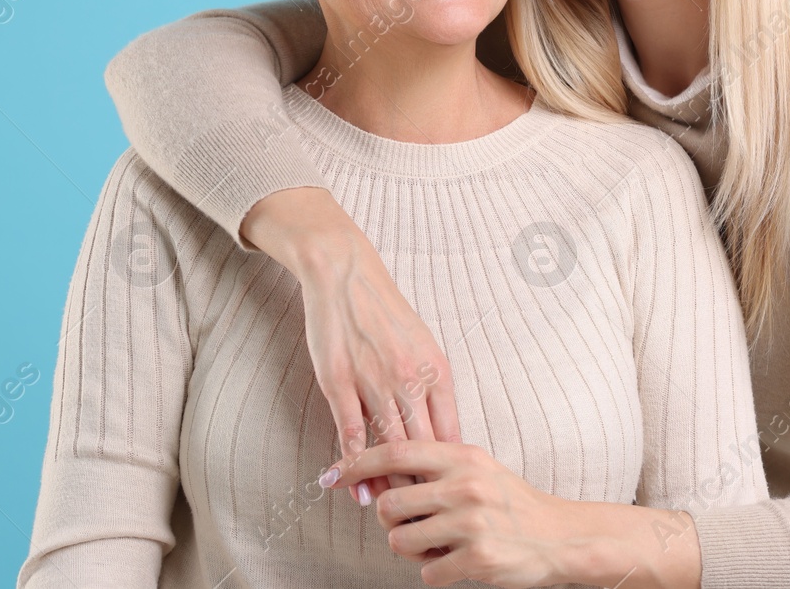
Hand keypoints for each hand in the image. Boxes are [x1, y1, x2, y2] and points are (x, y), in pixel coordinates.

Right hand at [243, 187, 461, 499]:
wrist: (347, 276)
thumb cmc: (386, 314)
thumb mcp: (423, 346)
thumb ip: (432, 386)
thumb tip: (440, 430)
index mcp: (437, 370)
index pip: (449, 432)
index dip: (448, 468)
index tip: (447, 492)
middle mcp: (411, 378)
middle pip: (422, 445)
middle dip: (422, 482)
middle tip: (422, 513)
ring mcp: (374, 382)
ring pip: (387, 445)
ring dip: (388, 481)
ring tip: (388, 509)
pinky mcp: (340, 383)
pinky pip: (351, 432)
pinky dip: (355, 463)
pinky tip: (356, 486)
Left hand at [321, 440, 569, 587]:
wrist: (561, 537)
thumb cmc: (512, 504)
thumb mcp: (479, 470)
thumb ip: (436, 467)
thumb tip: (380, 474)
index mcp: (463, 457)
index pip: (396, 452)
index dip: (357, 462)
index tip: (330, 475)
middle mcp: (466, 485)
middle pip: (389, 505)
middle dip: (392, 523)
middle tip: (415, 526)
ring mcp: (472, 522)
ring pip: (401, 543)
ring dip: (414, 552)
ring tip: (441, 545)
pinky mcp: (478, 558)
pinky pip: (427, 574)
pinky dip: (438, 573)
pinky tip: (460, 562)